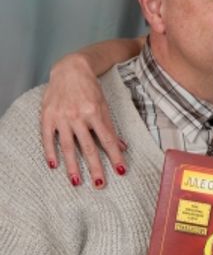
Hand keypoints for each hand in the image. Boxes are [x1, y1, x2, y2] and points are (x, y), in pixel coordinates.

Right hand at [41, 54, 126, 185]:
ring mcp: (62, 117)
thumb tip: (122, 147)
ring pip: (69, 147)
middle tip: (100, 184)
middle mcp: (78, 116)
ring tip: (77, 182)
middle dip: (95, 167)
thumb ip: (110, 127)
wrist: (70, 69)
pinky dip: (50, 152)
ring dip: (73, 166)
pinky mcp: (48, 116)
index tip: (121, 171)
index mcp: (95, 112)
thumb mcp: (104, 105)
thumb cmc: (90, 88)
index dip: (115, 157)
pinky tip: (54, 166)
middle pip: (89, 147)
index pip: (108, 140)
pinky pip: (48, 138)